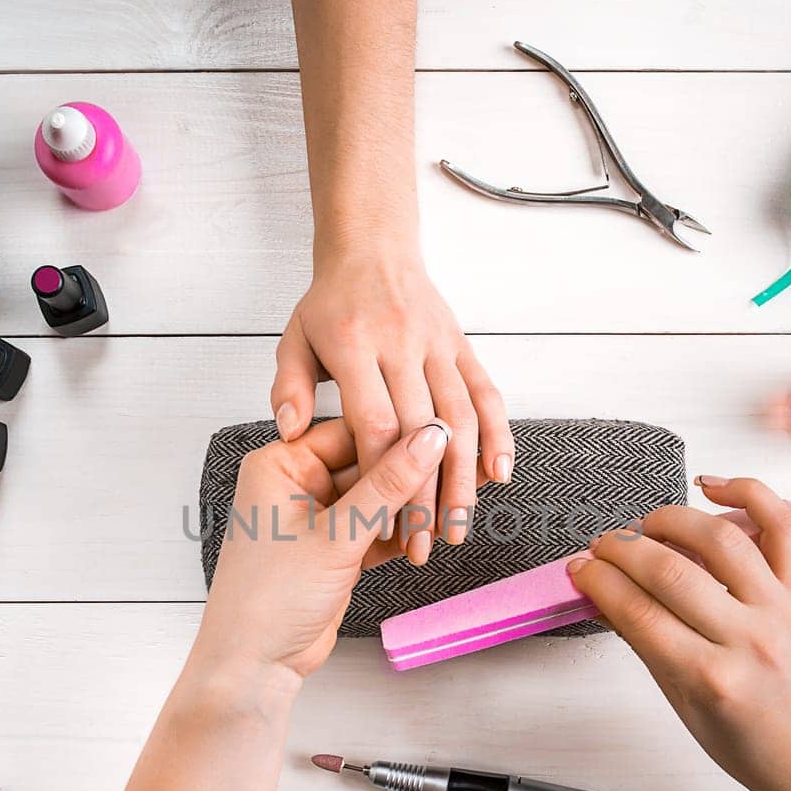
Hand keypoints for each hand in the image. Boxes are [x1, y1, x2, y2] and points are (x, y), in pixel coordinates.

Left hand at [191, 417, 450, 684]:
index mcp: (280, 463)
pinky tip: (431, 534)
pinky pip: (376, 528)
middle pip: (367, 462)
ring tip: (448, 510)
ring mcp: (316, 517)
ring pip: (377, 498)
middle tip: (454, 476)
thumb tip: (429, 439)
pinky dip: (401, 534)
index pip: (350, 429)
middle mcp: (295, 483)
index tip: (441, 435)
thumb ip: (387, 485)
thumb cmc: (269, 599)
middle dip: (409, 477)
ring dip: (410, 509)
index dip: (397, 434)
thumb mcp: (337, 535)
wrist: (255, 665)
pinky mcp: (333, 548)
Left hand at [271, 251, 512, 565]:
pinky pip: (486, 392)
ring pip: (460, 418)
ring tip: (462, 526)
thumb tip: (289, 430)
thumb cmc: (329, 303)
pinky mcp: (461, 345)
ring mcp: (436, 344)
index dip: (385, 478)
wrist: (372, 246)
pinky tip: (501, 474)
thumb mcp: (293, 340)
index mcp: (353, 346)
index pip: (376, 424)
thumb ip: (289, 387)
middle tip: (428, 544)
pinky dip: (498, 434)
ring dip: (465, 478)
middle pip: (420, 432)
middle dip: (427, 495)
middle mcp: (400, 343)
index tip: (385, 523)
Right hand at [566, 476, 790, 790]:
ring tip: (647, 526)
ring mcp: (780, 611)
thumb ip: (646, 644)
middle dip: (623, 550)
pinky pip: (782, 527)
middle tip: (603, 547)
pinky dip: (749, 494)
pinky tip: (713, 488)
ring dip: (672, 520)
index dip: (598, 582)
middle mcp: (748, 639)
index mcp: (711, 679)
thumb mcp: (681, 705)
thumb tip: (607, 596)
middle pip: (670, 571)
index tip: (580, 569)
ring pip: (721, 538)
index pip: (638, 612)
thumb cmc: (750, 744)